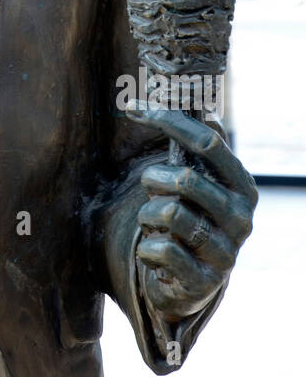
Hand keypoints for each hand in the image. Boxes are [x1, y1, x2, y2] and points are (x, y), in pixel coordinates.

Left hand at [128, 105, 257, 322]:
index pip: (208, 141)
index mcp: (242, 186)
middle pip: (185, 179)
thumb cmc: (190, 217)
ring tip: (154, 223)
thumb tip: (182, 94)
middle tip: (151, 190)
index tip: (133, 107)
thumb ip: (192, 145)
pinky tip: (155, 253)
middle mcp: (242, 218)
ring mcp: (226, 252)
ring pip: (169, 213)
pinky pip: (160, 249)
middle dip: (153, 180)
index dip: (169, 120)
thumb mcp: (195, 181)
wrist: (191, 282)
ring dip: (148, 215)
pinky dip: (146, 247)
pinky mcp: (204, 281)